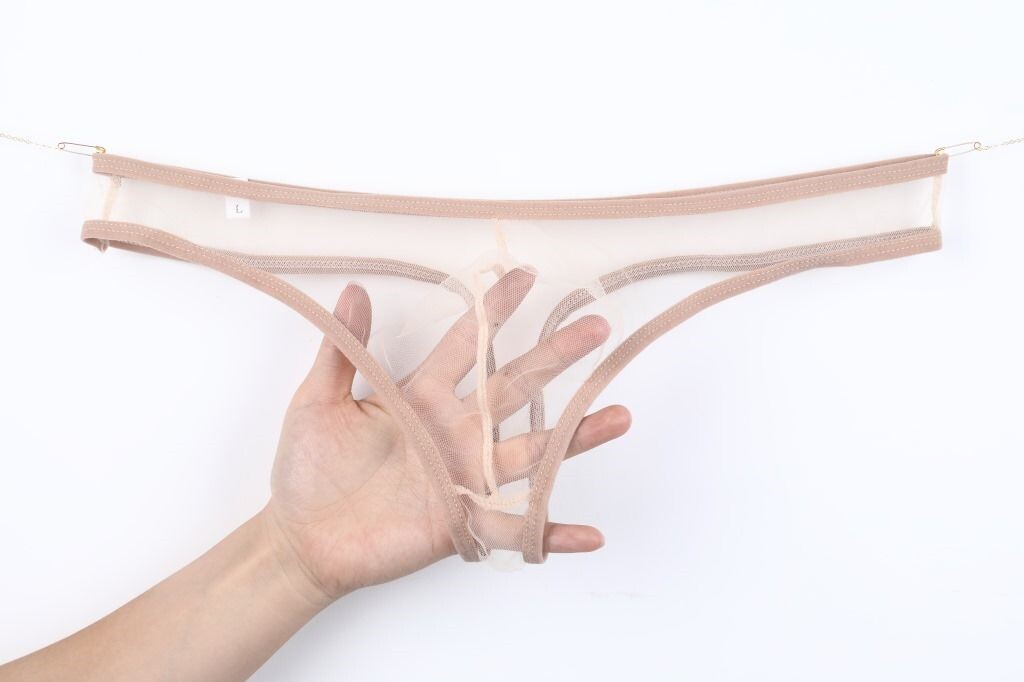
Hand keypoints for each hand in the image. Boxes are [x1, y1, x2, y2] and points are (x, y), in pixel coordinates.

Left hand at [261, 269, 630, 602]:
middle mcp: (453, 430)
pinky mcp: (462, 522)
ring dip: (574, 437)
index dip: (495, 310)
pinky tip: (590, 535)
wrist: (300, 537)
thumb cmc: (307, 469)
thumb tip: (353, 289)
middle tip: (597, 328)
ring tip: (618, 416)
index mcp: (421, 395)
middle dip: (556, 357)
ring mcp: (463, 476)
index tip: (525, 275)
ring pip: (529, 452)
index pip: (467, 343)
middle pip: (515, 387)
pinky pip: (514, 528)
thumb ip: (341, 350)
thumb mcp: (317, 400)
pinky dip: (551, 534)